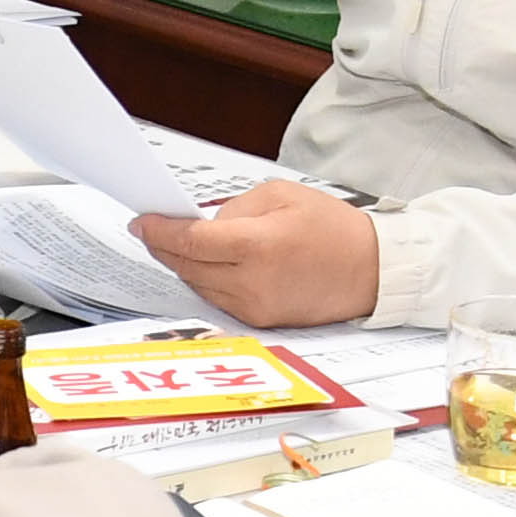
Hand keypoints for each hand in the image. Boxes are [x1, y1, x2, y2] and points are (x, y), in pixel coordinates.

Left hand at [131, 182, 381, 327]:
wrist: (374, 271)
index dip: (159, 231)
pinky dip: (205, 280)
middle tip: (150, 229)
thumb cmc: (334, 229)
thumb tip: (201, 224)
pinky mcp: (261, 320)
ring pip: (198, 284)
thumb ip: (234, 208)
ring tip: (174, 244)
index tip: (142, 221)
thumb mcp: (282, 196)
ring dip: (182, 264)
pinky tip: (203, 264)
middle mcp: (252, 282)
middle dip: (163, 247)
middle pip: (187, 265)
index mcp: (257, 246)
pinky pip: (218, 299)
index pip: (190, 241)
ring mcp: (255, 306)